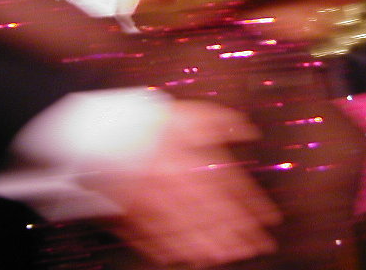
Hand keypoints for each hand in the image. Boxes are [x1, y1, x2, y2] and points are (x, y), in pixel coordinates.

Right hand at [82, 99, 280, 266]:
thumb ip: (221, 120)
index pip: (231, 190)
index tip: (268, 219)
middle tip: (255, 247)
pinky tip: (185, 258)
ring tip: (227, 257)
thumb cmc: (143, 120)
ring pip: (190, 233)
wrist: (97, 130)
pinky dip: (172, 251)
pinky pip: (156, 239)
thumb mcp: (187, 111)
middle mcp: (178, 188)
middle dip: (239, 234)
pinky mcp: (132, 217)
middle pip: (215, 217)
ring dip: (212, 246)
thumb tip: (248, 129)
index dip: (254, 206)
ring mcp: (155, 206)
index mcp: (193, 163)